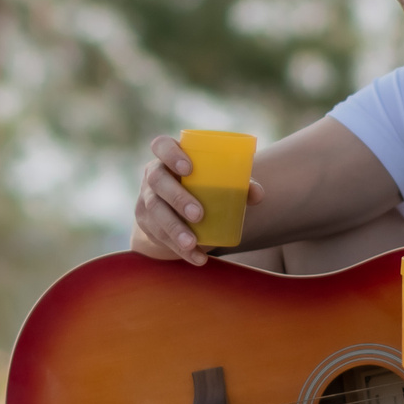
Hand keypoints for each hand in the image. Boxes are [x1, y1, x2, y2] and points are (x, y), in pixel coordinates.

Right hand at [131, 135, 265, 265]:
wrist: (178, 214)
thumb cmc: (204, 189)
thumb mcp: (218, 183)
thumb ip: (239, 185)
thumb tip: (257, 193)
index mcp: (169, 158)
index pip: (161, 145)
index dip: (170, 154)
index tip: (188, 169)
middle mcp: (154, 175)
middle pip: (157, 180)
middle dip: (177, 197)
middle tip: (198, 214)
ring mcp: (146, 199)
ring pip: (155, 212)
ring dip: (174, 229)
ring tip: (192, 243)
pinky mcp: (147, 223)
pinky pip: (159, 236)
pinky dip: (180, 250)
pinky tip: (197, 258)